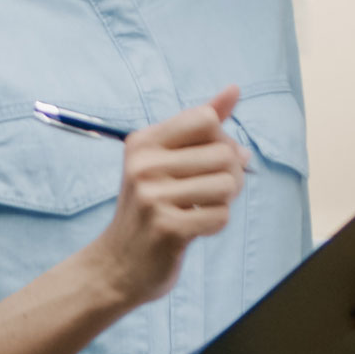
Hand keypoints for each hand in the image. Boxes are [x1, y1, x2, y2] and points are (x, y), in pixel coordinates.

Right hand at [85, 87, 246, 308]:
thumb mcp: (166, 160)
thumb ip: (200, 125)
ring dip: (224, 201)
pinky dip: (215, 223)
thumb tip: (234, 90)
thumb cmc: (151, 207)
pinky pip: (220, 216)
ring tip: (201, 208)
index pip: (207, 119)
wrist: (119, 264)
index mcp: (143, 141)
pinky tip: (194, 227)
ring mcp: (153, 196)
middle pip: (224, 152)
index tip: (207, 161)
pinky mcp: (166, 227)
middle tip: (209, 191)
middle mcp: (143, 164)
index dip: (221, 140)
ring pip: (226, 185)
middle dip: (230, 174)